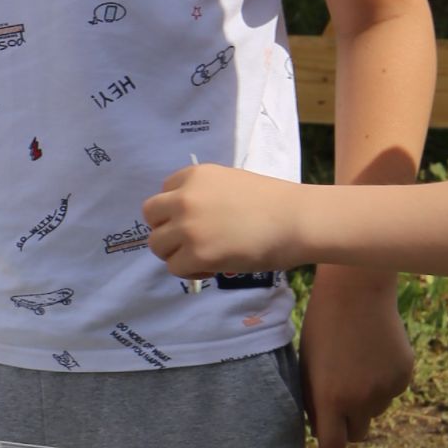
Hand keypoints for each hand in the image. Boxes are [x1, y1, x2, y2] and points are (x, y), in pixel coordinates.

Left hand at [142, 162, 307, 276]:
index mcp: (194, 175)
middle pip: (151, 216)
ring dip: (175, 252)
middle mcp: (184, 198)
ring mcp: (188, 227)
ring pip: (157, 244)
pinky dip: (190, 271)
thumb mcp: (230, 182)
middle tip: (190, 241)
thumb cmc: (274, 202)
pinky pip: (174, 267)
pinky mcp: (196, 254)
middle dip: (166, 229)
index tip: (196, 221)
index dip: (176, 210)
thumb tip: (188, 217)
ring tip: (202, 256)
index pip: (164, 193)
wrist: (296, 220)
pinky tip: (213, 267)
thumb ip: (205, 194)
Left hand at [298, 274, 412, 447]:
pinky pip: (391, 391)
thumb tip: (322, 430)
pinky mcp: (404, 376)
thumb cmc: (322, 326)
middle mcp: (361, 400)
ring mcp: (386, 389)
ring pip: (375, 410)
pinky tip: (373, 354)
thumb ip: (316, 401)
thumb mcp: (308, 367)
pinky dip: (382, 382)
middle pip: (356, 433)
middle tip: (338, 402)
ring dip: (365, 400)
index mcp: (330, 399)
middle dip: (346, 425)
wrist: (356, 291)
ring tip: (354, 364)